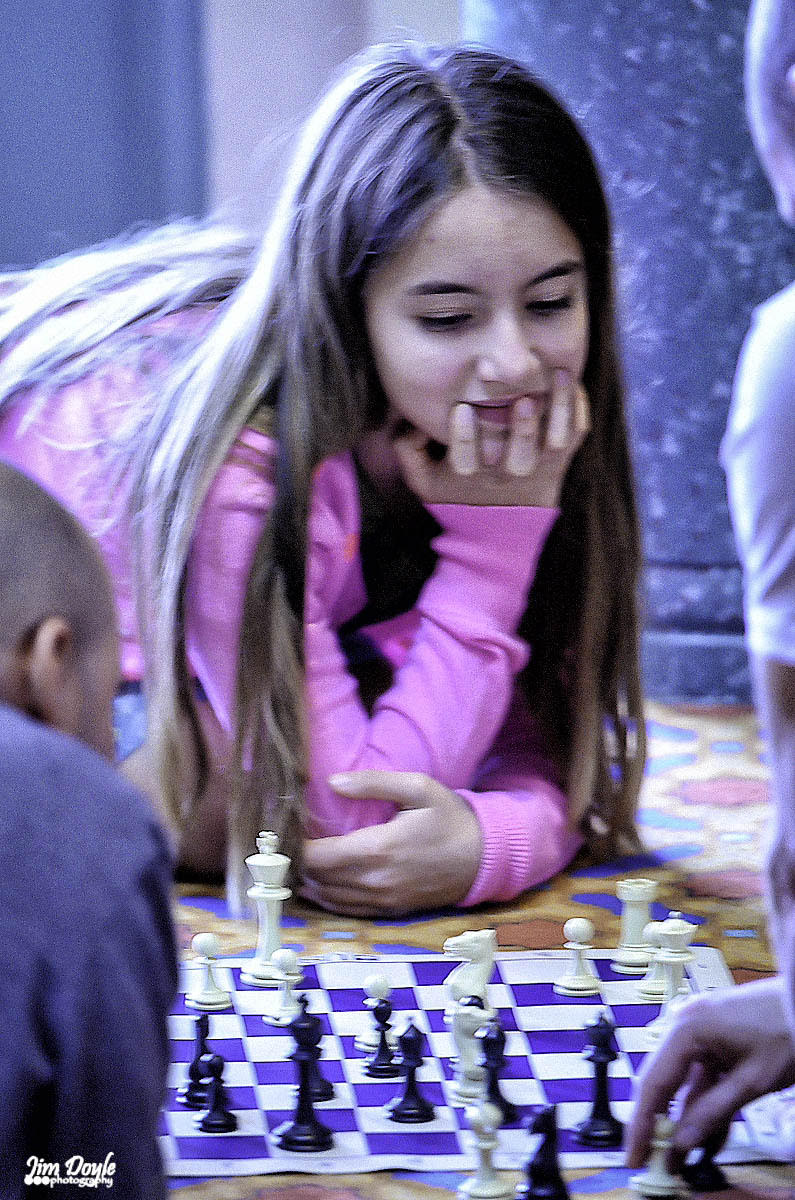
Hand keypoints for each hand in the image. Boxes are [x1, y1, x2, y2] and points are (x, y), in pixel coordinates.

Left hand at [299, 770, 481, 916]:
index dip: (293, 848)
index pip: (318, 857)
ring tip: (293, 862)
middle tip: (280, 846)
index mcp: (379, 849)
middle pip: (317, 879)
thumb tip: (333, 781)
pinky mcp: (390, 911)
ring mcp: (383, 901)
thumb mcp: (418, 787)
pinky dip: (326, 898)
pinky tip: (317, 883)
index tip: (281, 832)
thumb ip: (374, 783)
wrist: (484, 858)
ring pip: (328, 898)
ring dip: (308, 882)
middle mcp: (376, 881)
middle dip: (296, 864)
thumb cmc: (450, 819)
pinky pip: (347, 910)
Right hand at [393, 371, 588, 506]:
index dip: (463, 435)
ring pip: (554, 438)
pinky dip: (578, 410)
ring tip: (560, 373)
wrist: (495, 538)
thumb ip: (406, 447)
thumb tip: (408, 419)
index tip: (461, 409)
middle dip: (519, 421)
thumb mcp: (421, 480)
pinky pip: (575, 436)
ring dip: (558, 405)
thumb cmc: (455, 498)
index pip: (465, 456)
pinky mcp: (558, 464)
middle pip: (517, 449)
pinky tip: (573, 385)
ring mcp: (536, 469)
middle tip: (519, 391)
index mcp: (468, 474)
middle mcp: (505, 473)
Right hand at [625, 978, 794, 1171]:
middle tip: (653, 1159)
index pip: (653, 1083)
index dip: (641, 1123)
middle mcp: (685, 1025)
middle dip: (658, 1123)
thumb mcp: (751, 1081)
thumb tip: (683, 1142)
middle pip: (661, 1081)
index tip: (633, 1155)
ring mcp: (699, 1031)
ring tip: (681, 1157)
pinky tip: (708, 1135)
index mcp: (687, 1029)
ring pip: (682, 1082)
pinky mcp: (714, 1038)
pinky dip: (703, 1103)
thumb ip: (713, 1112)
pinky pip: (700, 1075)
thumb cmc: (787, 1029)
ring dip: (683, 1118)